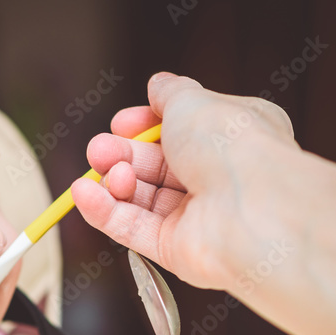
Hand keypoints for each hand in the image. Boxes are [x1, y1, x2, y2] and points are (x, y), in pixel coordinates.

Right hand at [72, 72, 298, 291]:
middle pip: (153, 165)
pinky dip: (104, 212)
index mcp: (229, 138)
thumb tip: (157, 85)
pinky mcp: (176, 249)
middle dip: (121, 154)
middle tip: (98, 149)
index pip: (176, 131)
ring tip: (103, 170)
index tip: (122, 122)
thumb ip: (169, 94)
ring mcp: (196, 216)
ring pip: (140, 197)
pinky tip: (83, 194)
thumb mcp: (193, 101)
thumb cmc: (233, 147)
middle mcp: (215, 178)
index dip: (144, 125)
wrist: (252, 207)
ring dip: (113, 180)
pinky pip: (132, 229)